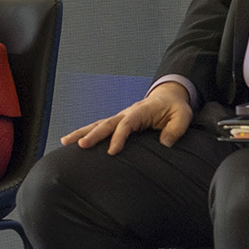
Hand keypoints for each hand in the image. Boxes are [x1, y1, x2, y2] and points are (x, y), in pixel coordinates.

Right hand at [62, 82, 191, 154]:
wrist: (169, 96)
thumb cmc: (175, 108)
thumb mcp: (183, 116)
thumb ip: (175, 129)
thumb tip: (165, 144)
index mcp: (142, 111)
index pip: (127, 124)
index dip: (119, 137)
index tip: (112, 151)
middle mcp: (128, 113)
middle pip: (107, 123)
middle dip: (94, 134)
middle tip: (82, 145)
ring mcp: (121, 117)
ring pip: (99, 124)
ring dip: (83, 132)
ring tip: (66, 141)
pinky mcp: (118, 122)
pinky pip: (100, 127)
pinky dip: (86, 132)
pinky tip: (72, 141)